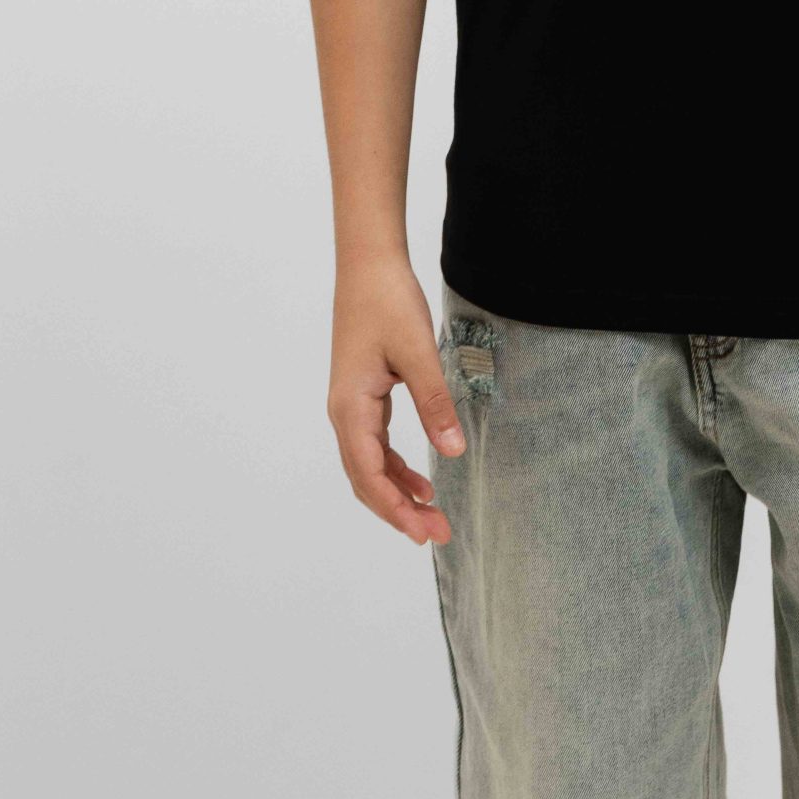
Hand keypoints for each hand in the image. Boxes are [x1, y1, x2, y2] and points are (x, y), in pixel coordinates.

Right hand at [326, 257, 465, 545]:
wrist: (368, 264)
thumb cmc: (388, 302)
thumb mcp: (417, 352)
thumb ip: (435, 403)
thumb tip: (454, 452)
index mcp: (350, 408)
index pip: (369, 475)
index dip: (395, 509)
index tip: (423, 533)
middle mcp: (344, 413)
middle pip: (366, 479)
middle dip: (399, 510)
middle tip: (437, 534)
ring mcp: (351, 405)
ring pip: (370, 465)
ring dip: (398, 491)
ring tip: (432, 514)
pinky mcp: (362, 395)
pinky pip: (375, 445)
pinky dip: (395, 467)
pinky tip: (420, 477)